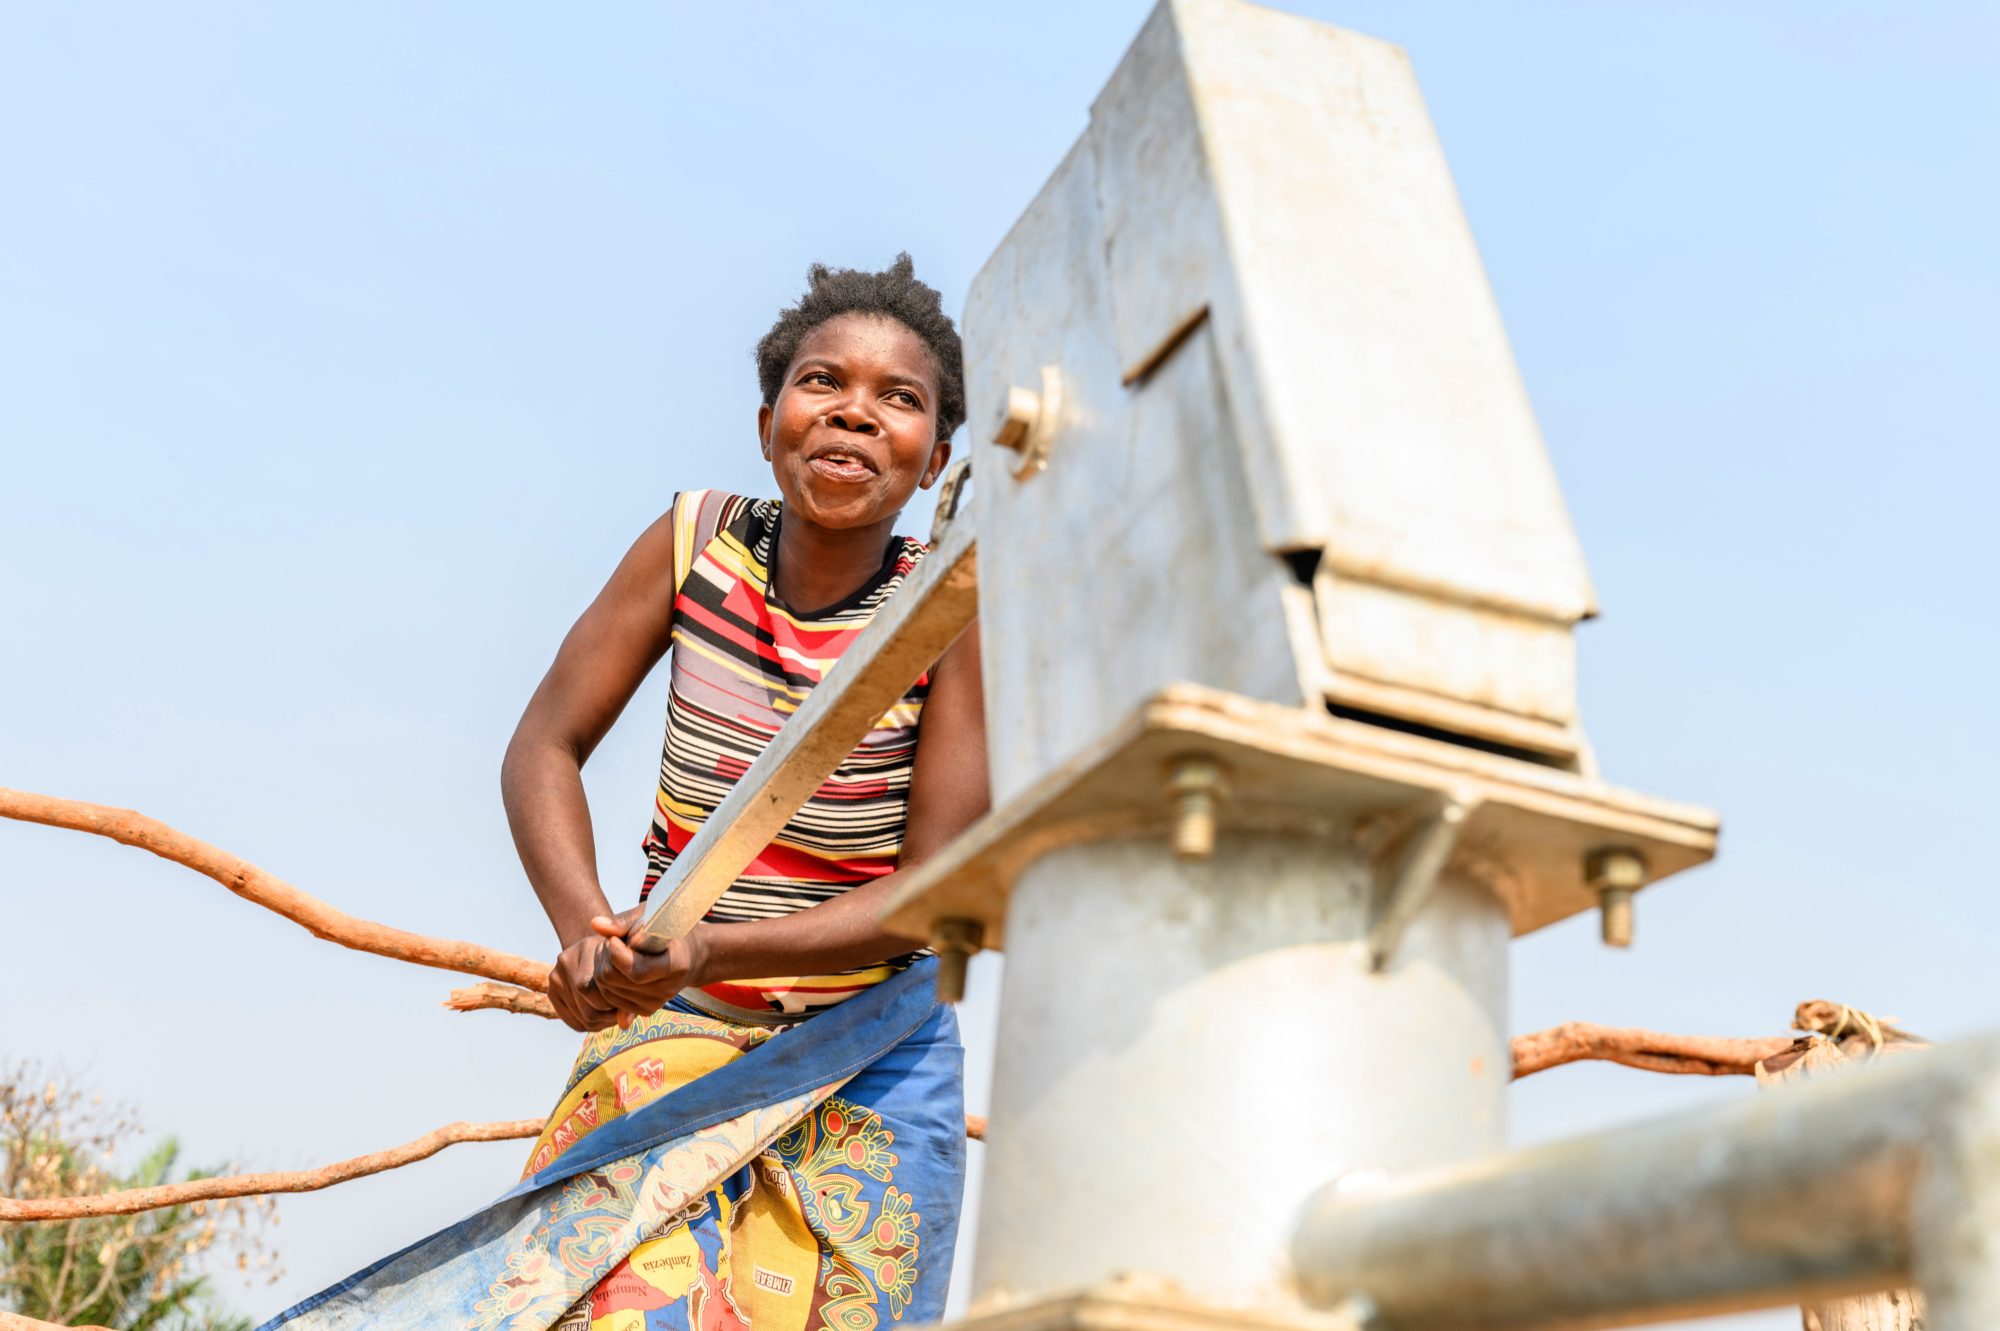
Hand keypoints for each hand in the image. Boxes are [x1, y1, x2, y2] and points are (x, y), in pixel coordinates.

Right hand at [546, 934, 623, 1031]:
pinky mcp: (552, 991)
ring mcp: (556, 976)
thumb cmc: (620, 960)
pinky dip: (588, 1024)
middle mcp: (566, 960)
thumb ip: (630, 995)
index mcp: (587, 947)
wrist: (596, 949)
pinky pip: (572, 1021)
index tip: (628, 1005)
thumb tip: (624, 1025)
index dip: (614, 1004)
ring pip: (581, 1017)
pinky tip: (599, 1018)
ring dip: (600, 1022)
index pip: (593, 990)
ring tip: (613, 1015)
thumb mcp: (628, 969)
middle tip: (621, 1013)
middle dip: (608, 1015)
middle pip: (586, 1005)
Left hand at [588, 906, 709, 1025]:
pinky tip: (614, 967)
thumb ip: (624, 922)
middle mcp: (668, 988)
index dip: (616, 951)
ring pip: (609, 991)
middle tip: (610, 942)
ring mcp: (657, 1002)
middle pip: (616, 980)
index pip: (635, 969)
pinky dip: (606, 984)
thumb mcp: (652, 916)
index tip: (614, 937)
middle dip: (605, 959)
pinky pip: (612, 1001)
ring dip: (602, 969)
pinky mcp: (647, 1010)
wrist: (691, 955)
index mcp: (676, 964)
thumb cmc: (670, 929)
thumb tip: (595, 924)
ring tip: (613, 952)